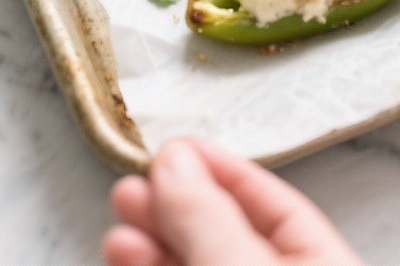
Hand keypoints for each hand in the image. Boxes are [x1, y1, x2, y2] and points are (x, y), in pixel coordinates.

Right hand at [103, 137, 364, 265]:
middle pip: (231, 236)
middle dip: (178, 203)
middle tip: (135, 175)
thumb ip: (209, 219)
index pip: (279, 207)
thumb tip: (175, 158)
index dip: (224, 172)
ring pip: (200, 265)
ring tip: (120, 204)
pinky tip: (122, 250)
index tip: (175, 146)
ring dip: (155, 237)